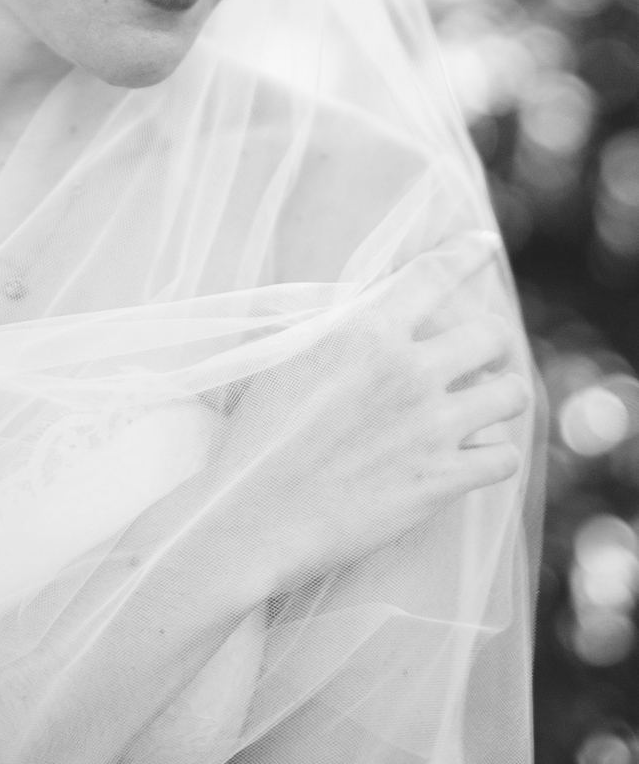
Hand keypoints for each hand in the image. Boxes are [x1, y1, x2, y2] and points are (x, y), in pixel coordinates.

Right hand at [201, 231, 527, 598]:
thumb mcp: (282, 361)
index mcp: (365, 332)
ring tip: (484, 405)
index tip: (484, 246)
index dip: (466, 254)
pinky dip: (495, 454)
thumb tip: (346, 305)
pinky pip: (505, 456)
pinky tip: (475, 456)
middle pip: (491, 333)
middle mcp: (408, 371)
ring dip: (500, 396)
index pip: (433, 274)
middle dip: (490, 343)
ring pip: (511, 393)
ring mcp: (431, 427)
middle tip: (478, 358)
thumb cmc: (257, 440)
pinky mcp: (442, 480)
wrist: (252, 517)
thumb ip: (328, 328)